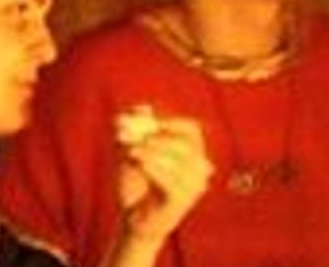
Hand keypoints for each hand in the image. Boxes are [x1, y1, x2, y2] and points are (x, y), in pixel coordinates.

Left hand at [114, 108, 211, 241]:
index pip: (193, 131)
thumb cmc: (135, 184)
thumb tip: (140, 108)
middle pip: (183, 144)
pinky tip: (137, 161)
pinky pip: (170, 180)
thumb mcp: (130, 154)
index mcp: (192, 156)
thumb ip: (134, 131)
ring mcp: (193, 188)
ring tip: (130, 149)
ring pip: (177, 160)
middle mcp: (199, 171)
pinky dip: (152, 167)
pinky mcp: (181, 202)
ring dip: (150, 150)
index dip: (172, 122)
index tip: (148, 121)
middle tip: (128, 134)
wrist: (132, 219)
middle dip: (154, 136)